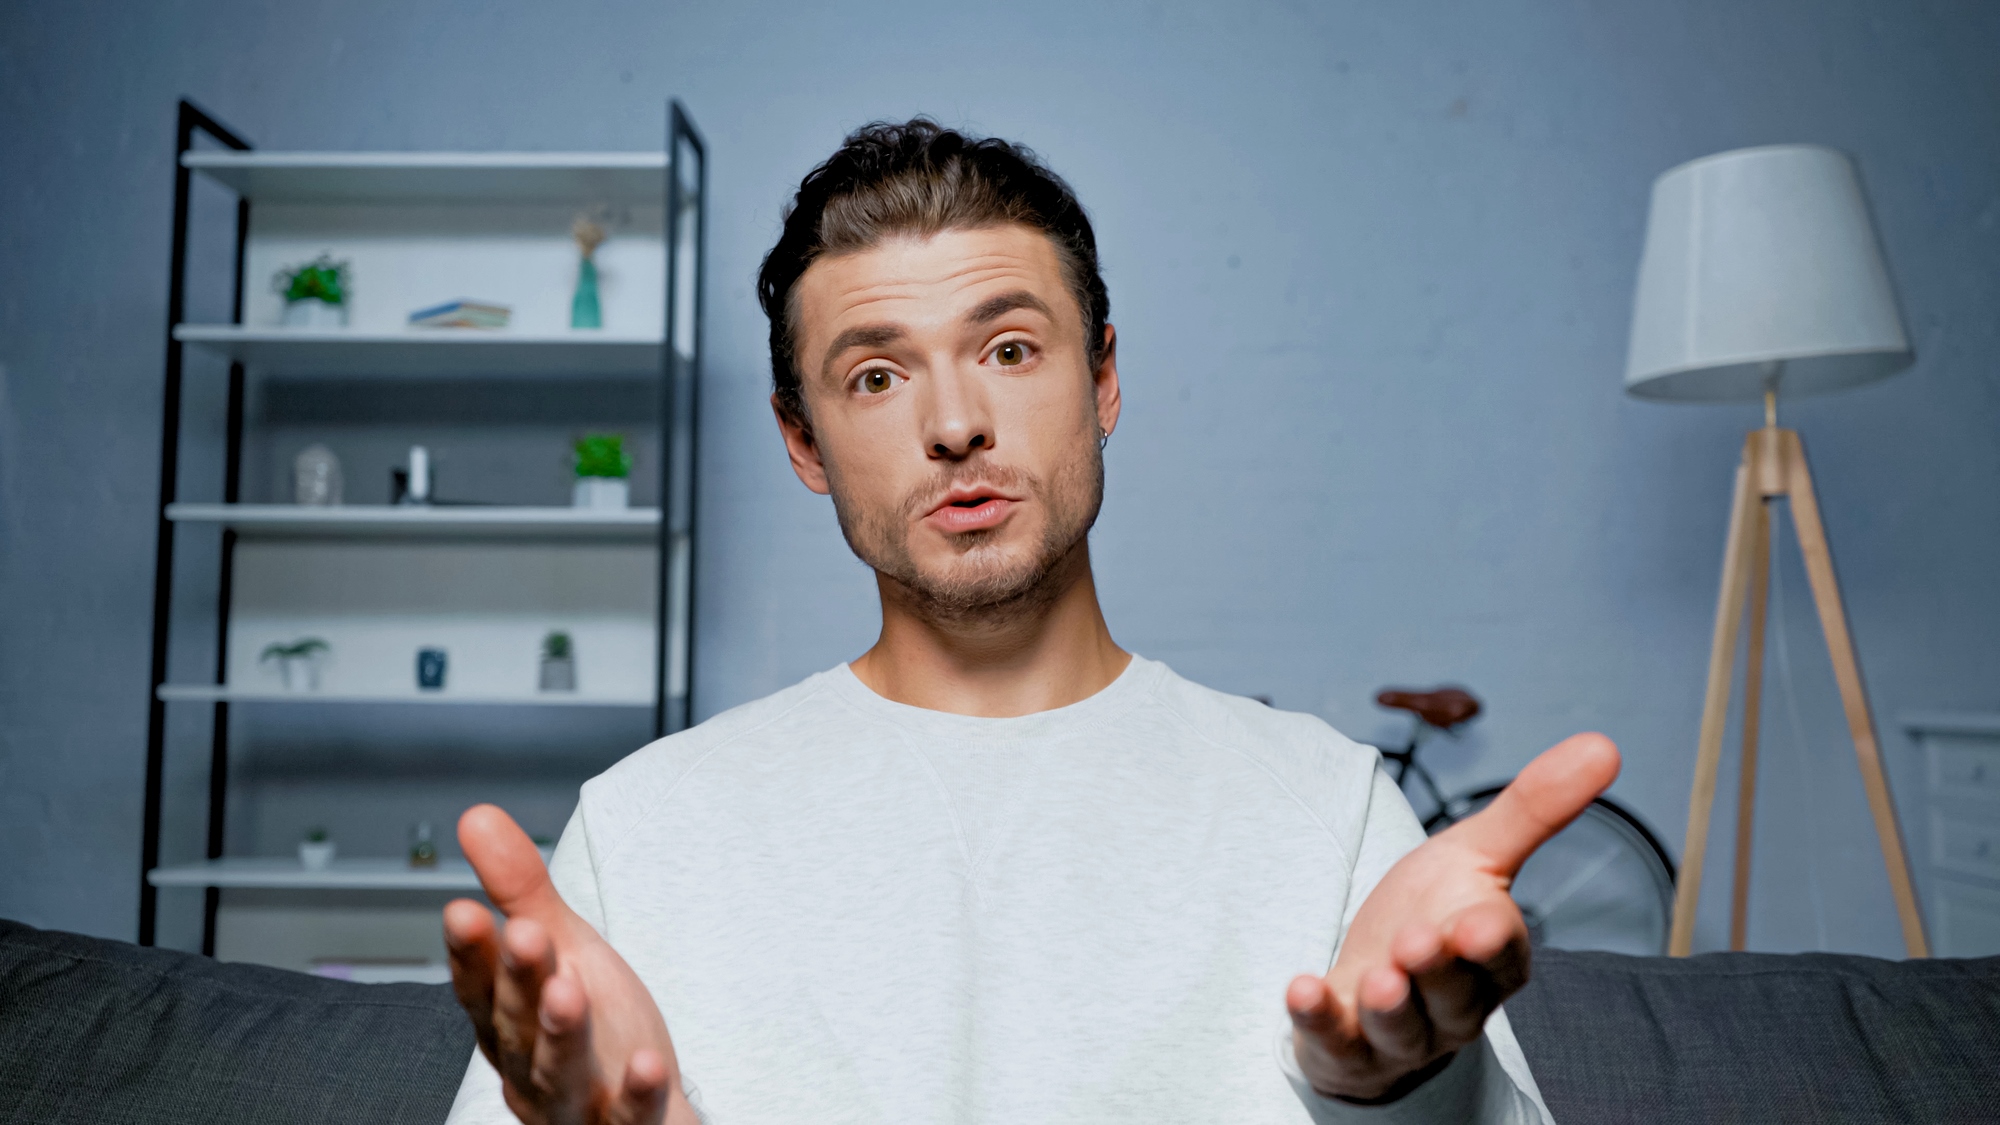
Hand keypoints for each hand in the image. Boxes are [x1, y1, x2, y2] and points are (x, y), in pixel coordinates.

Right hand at [444, 805, 696, 1124]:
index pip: (480, 989)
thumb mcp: (561, 951)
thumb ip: (521, 892)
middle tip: (526, 935)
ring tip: (569, 993)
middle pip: (516, 1027)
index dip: (471, 955)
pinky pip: (630, 1118)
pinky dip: (635, 1095)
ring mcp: (575, 1106)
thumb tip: (476, 815)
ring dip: (560, 1037)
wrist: (643, 1112)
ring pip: (560, 1075)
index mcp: (507, 1025)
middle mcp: (529, 1071)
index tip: (462, 909)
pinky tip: (647, 1064)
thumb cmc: (594, 1031)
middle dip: (518, 982)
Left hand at [1287, 733, 1619, 1101]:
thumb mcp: (1474, 856)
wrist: (1371, 987)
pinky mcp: (1346, 1047)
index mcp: (1492, 960)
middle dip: (1438, 971)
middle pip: (1454, 996)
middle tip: (1419, 942)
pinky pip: (1335, 1040)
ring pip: (1403, 1028)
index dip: (1491, 943)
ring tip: (1379, 978)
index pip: (1501, 955)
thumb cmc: (1432, 917)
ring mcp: (1399, 1033)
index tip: (1478, 924)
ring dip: (1391, 1005)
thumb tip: (1605, 745)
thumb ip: (1532, 810)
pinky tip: (1301, 991)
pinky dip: (1320, 1020)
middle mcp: (1454, 1006)